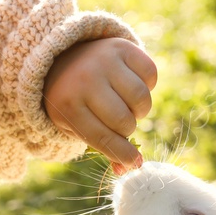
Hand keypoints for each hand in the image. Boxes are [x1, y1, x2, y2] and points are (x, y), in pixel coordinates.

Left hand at [42, 37, 157, 174]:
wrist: (64, 57)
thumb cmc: (74, 99)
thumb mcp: (77, 124)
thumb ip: (103, 147)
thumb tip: (130, 168)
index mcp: (68, 104)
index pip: (103, 137)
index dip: (122, 154)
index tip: (133, 161)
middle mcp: (85, 79)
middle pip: (125, 121)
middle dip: (127, 128)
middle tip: (118, 120)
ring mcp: (105, 60)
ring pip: (141, 99)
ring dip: (139, 109)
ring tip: (126, 104)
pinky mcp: (122, 46)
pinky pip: (151, 74)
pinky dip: (148, 84)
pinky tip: (131, 84)